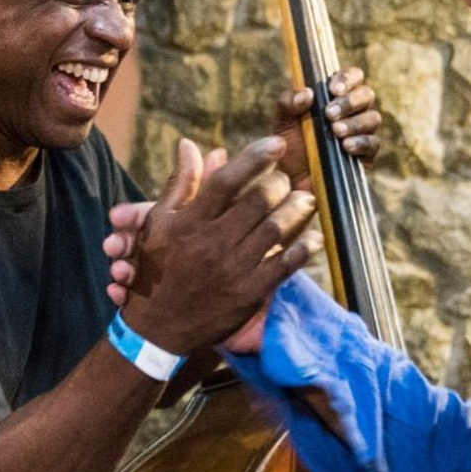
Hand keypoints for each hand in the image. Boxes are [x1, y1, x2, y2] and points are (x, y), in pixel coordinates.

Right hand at [118, 137, 322, 353]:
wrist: (157, 328)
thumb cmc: (156, 268)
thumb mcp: (159, 223)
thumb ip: (180, 183)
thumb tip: (190, 145)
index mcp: (190, 222)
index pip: (227, 181)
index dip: (254, 158)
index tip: (276, 143)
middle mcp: (212, 243)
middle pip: (257, 201)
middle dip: (279, 182)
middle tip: (287, 177)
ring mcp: (233, 269)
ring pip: (275, 229)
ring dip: (297, 209)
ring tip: (307, 199)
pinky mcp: (249, 293)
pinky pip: (284, 266)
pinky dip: (303, 248)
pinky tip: (314, 236)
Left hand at [275, 67, 380, 190]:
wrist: (291, 183)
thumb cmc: (287, 146)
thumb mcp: (282, 122)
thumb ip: (288, 102)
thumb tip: (307, 93)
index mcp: (334, 96)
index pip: (352, 76)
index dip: (347, 78)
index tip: (332, 89)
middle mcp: (352, 111)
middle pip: (366, 95)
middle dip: (349, 102)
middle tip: (329, 114)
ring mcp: (362, 133)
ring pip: (373, 118)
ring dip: (355, 122)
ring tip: (335, 131)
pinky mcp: (366, 156)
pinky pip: (374, 144)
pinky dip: (361, 143)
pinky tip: (345, 147)